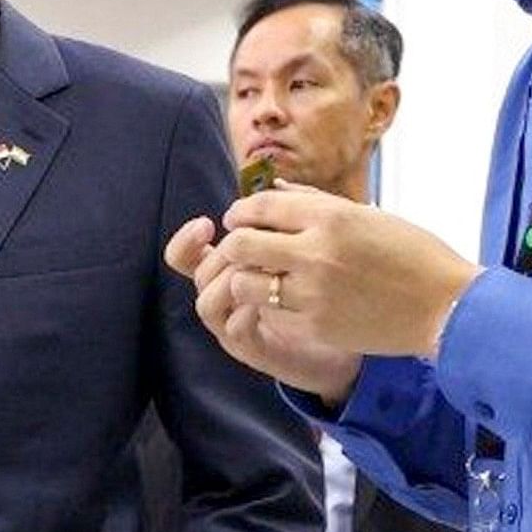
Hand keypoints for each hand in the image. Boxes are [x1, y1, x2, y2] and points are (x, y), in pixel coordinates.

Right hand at [164, 212, 361, 403]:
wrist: (345, 342)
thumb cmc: (324, 293)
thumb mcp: (307, 247)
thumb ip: (290, 218)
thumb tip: (277, 181)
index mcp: (232, 271)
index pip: (190, 254)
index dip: (187, 239)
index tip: (206, 222)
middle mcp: (228, 299)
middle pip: (197, 274)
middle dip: (212, 257)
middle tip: (238, 246)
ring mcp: (237, 326)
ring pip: (206, 303)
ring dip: (226, 282)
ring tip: (256, 269)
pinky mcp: (255, 350)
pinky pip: (234, 331)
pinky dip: (242, 314)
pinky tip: (263, 301)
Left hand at [202, 186, 483, 365]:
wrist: (445, 306)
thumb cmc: (412, 254)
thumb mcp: (368, 215)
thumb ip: (316, 202)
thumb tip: (277, 188)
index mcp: (332, 216)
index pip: (262, 206)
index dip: (241, 212)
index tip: (238, 218)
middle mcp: (317, 251)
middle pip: (242, 244)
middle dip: (233, 246)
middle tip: (238, 250)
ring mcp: (313, 292)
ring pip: (246, 283)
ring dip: (246, 279)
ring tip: (259, 279)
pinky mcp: (316, 326)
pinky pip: (269, 314)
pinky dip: (269, 307)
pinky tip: (283, 303)